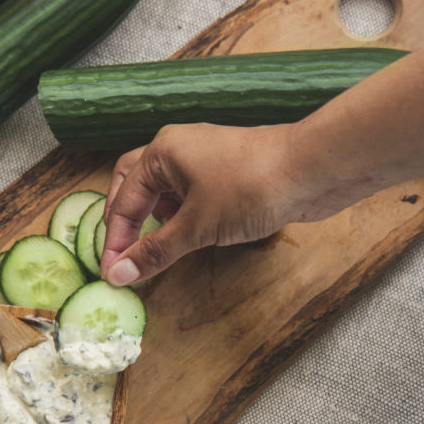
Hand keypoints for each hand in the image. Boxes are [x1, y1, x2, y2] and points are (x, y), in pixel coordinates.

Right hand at [99, 121, 349, 285]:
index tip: (113, 272)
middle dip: (128, 221)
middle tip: (125, 255)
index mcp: (162, 152)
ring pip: (166, 191)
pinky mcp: (228, 175)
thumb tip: (120, 273)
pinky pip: (192, 197)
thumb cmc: (251, 186)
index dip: (116, 239)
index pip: (124, 199)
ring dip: (157, 220)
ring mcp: (205, 160)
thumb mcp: (196, 226)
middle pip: (136, 185)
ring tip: (158, 249)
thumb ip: (156, 251)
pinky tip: (192, 237)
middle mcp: (179, 150)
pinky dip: (184, 218)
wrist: (311, 170)